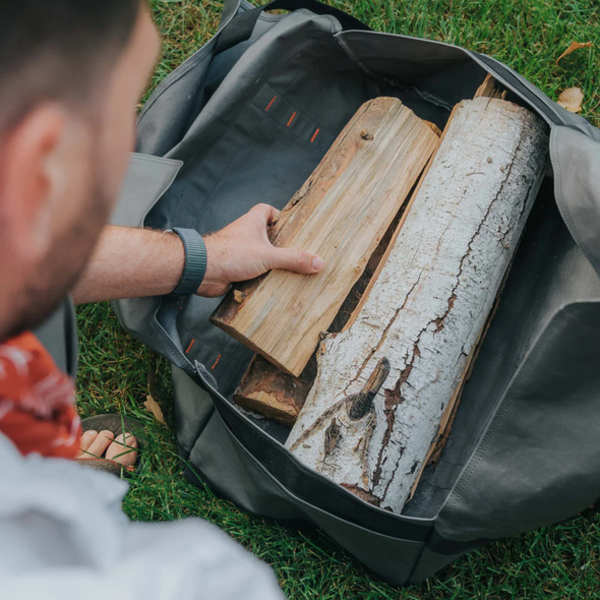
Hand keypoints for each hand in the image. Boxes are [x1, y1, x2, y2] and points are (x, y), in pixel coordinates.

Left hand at [197, 204, 324, 296]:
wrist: (203, 271)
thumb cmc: (229, 254)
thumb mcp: (268, 255)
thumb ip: (293, 258)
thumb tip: (317, 261)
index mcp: (253, 222)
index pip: (267, 210)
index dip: (279, 216)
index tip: (291, 226)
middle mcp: (245, 234)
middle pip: (266, 234)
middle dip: (280, 244)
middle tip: (296, 252)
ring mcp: (240, 251)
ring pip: (260, 254)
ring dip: (271, 262)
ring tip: (289, 271)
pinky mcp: (236, 267)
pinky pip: (253, 270)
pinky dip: (261, 277)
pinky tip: (272, 284)